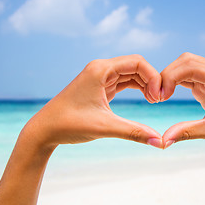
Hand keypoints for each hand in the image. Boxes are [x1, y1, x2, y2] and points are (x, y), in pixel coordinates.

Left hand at [23, 54, 162, 149]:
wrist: (45, 130)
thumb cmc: (69, 124)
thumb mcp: (104, 127)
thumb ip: (134, 132)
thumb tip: (160, 142)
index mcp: (100, 69)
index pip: (137, 62)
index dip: (153, 77)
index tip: (159, 98)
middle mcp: (100, 69)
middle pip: (136, 66)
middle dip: (151, 80)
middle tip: (160, 100)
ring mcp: (100, 77)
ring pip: (130, 74)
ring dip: (145, 84)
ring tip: (155, 101)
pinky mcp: (99, 87)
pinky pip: (123, 82)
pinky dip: (137, 88)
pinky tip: (146, 98)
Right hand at [161, 52, 204, 150]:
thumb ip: (187, 132)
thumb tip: (163, 140)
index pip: (191, 67)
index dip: (171, 77)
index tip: (161, 97)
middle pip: (186, 61)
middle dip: (167, 75)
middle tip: (156, 96)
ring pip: (185, 64)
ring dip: (170, 76)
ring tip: (161, 96)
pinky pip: (187, 73)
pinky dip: (175, 80)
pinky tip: (167, 93)